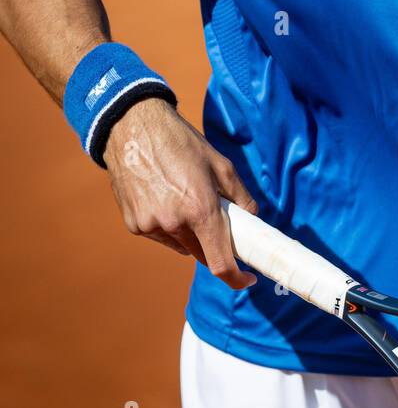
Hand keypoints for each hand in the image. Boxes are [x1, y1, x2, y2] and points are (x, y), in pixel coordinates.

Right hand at [103, 97, 257, 289]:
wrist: (133, 128)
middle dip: (214, 245)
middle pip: (202, 254)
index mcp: (200, 210)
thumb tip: (253, 217)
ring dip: (190, 235)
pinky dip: (169, 227)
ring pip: (181, 245)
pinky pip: (160, 236)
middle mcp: (174, 224)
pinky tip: (165, 199)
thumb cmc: (181, 142)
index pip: (220, 263)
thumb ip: (241, 196)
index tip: (247, 279)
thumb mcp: (220, 164)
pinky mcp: (134, 224)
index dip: (236, 278)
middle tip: (217, 222)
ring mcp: (150, 226)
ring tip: (185, 200)